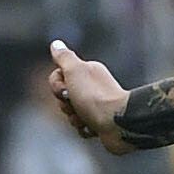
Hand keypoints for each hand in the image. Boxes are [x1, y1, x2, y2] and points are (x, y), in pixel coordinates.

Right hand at [49, 40, 130, 154]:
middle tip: (76, 104)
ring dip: (75, 118)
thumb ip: (64, 57)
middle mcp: (92, 87)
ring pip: (71, 113)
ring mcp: (97, 106)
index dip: (57, 86)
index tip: (66, 90)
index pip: (58, 77)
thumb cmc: (95, 97)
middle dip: (65, 105)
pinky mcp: (100, 122)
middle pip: (63, 97)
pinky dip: (84, 129)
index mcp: (87, 72)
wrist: (117, 123)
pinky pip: (82, 127)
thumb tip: (56, 44)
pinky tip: (93, 127)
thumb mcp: (74, 71)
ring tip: (87, 117)